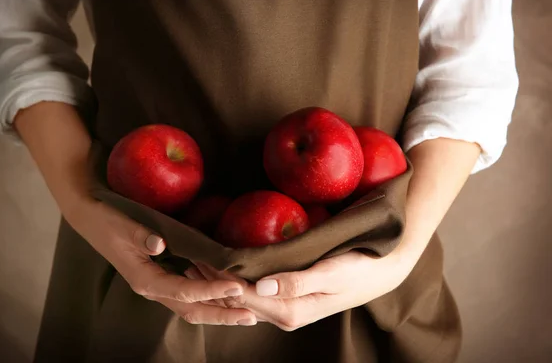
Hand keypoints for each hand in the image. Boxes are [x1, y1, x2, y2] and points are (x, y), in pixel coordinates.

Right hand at [65, 197, 257, 326]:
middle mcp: (153, 289)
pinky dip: (209, 297)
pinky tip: (226, 293)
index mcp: (145, 280)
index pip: (184, 292)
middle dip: (222, 315)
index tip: (236, 288)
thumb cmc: (108, 221)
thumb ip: (142, 236)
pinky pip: (189, 294)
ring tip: (246, 311)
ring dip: (218, 310)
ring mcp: (158, 285)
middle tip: (251, 316)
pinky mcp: (162, 278)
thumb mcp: (123, 225)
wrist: (92, 220)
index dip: (212, 291)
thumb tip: (160, 245)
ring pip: (192, 306)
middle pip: (192, 310)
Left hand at [192, 250, 411, 330]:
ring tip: (197, 260)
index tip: (198, 257)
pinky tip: (225, 267)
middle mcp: (284, 314)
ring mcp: (286, 308)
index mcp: (291, 311)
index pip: (244, 295)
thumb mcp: (331, 273)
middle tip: (188, 256)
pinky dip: (237, 279)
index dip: (220, 278)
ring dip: (221, 281)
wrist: (382, 271)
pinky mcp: (289, 298)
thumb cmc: (359, 268)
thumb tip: (260, 287)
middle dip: (213, 280)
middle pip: (239, 299)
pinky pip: (256, 291)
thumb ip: (296, 281)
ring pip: (245, 296)